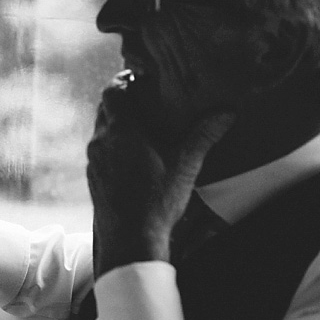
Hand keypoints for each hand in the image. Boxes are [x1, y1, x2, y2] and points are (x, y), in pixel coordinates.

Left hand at [87, 75, 233, 275]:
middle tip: (145, 101)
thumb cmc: (156, 202)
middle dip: (122, 102)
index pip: (113, 92)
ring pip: (100, 131)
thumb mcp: (185, 166)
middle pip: (105, 109)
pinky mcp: (93, 178)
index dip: (124, 80)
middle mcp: (101, 142)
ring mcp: (94, 161)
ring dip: (116, 124)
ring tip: (142, 127)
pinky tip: (132, 156)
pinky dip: (112, 145)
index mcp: (121, 132)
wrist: (129, 240)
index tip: (140, 79)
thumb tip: (226, 112)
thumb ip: (203, 136)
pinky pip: (99, 152)